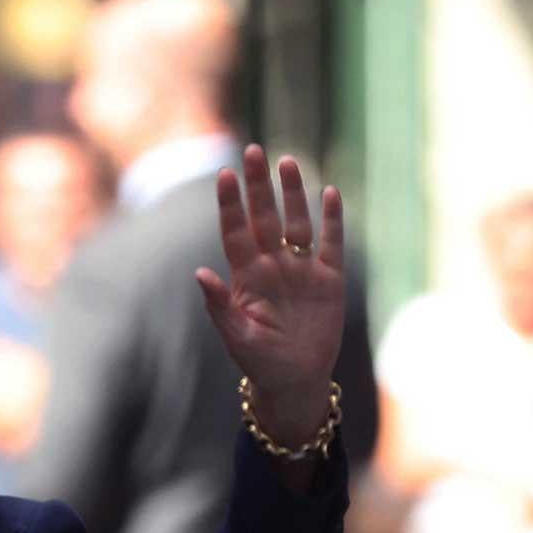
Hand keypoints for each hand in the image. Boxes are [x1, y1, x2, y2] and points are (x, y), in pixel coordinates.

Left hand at [196, 145, 347, 445]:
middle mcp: (272, 265)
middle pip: (264, 217)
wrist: (295, 381)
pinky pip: (331, 243)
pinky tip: (330, 193)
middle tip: (253, 151)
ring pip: (296, 222)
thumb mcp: (237, 338)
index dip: (231, 205)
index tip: (225, 176)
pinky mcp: (329, 279)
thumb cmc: (259, 363)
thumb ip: (219, 306)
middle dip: (258, 186)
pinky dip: (332, 219)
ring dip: (293, 194)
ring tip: (288, 162)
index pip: (236, 232)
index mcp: (246, 277)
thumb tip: (200, 274)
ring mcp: (301, 269)